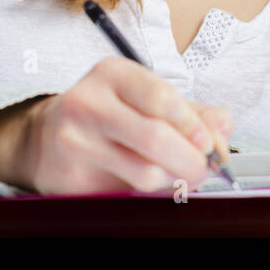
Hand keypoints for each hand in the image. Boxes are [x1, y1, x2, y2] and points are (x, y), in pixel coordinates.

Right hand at [0, 57, 233, 194]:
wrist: (45, 137)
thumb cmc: (107, 114)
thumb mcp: (145, 99)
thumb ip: (191, 111)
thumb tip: (224, 126)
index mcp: (112, 74)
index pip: (162, 97)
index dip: (193, 125)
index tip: (209, 144)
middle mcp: (88, 102)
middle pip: (155, 138)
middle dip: (191, 162)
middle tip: (202, 170)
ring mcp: (75, 141)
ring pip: (144, 173)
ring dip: (172, 181)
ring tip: (173, 176)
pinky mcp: (70, 177)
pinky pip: (126, 194)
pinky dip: (148, 195)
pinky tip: (145, 183)